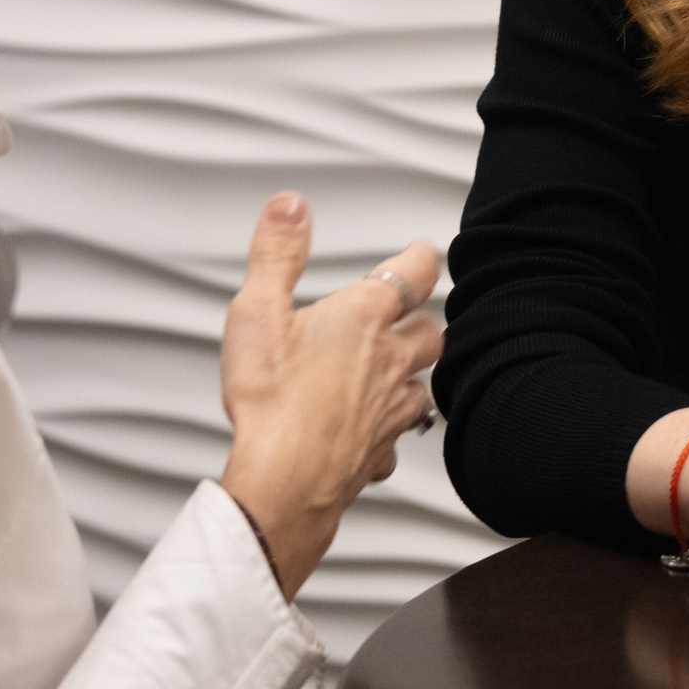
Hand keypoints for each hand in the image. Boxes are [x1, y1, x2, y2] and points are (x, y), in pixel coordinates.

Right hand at [218, 191, 442, 597]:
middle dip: (424, 319)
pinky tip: (378, 434)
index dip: (421, 257)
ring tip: (404, 371)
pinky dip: (392, 430)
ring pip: (424, 385)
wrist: (285, 480)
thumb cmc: (272, 401)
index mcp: (362, 318)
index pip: (412, 274)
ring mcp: (389, 409)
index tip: (423, 251)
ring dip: (415, 374)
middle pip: (430, 331)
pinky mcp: (380, 450)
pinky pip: (398, 438)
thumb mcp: (258, 311)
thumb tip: (291, 208)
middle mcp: (387, 361)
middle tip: (416, 312)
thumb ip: (276, 254)